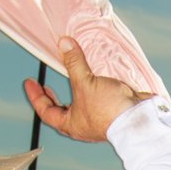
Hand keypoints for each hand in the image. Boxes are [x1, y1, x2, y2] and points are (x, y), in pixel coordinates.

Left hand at [24, 39, 150, 144]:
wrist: (140, 119)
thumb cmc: (111, 110)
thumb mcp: (86, 83)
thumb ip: (74, 63)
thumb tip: (64, 44)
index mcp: (72, 124)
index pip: (46, 112)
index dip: (36, 96)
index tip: (30, 82)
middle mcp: (84, 124)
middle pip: (62, 112)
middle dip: (53, 99)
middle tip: (45, 86)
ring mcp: (99, 119)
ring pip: (80, 106)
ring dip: (74, 93)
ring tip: (69, 80)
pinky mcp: (112, 111)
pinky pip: (96, 100)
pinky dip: (91, 89)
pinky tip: (92, 79)